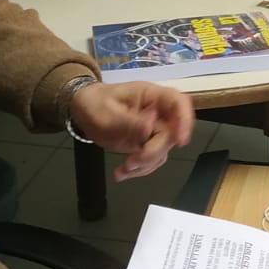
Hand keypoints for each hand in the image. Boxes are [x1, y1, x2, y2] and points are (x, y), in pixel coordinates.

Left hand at [69, 81, 194, 180]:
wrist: (83, 111)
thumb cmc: (95, 104)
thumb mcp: (107, 113)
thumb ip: (129, 122)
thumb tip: (150, 128)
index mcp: (151, 96)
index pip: (178, 102)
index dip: (184, 120)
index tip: (180, 141)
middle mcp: (157, 112)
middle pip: (171, 133)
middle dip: (153, 152)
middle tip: (132, 162)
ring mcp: (153, 129)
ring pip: (163, 150)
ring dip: (145, 164)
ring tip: (123, 169)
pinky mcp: (146, 143)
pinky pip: (152, 159)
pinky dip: (139, 169)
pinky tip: (122, 172)